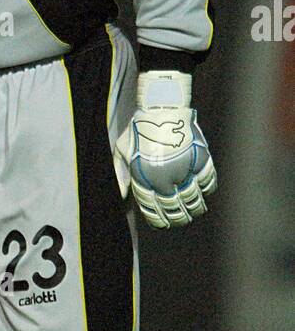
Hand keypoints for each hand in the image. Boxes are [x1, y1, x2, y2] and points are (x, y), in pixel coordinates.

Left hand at [114, 70, 216, 227]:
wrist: (162, 106)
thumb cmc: (140, 128)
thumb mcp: (122, 151)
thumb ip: (121, 175)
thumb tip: (122, 196)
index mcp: (145, 178)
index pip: (153, 209)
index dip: (159, 220)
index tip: (162, 223)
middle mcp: (166, 177)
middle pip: (175, 209)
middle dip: (178, 218)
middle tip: (181, 219)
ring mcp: (185, 169)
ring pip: (194, 200)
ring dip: (194, 208)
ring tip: (194, 211)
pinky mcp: (201, 160)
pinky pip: (208, 182)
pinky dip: (207, 190)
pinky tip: (203, 192)